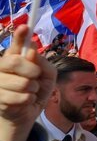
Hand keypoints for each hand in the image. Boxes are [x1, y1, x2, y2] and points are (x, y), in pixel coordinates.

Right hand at [0, 25, 56, 140]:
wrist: (27, 113)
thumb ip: (42, 63)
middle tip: (35, 77)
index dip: (19, 36)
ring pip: (22, 82)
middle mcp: (2, 68)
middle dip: (32, 70)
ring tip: (30, 92)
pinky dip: (29, 100)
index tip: (25, 27)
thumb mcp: (47, 75)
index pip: (15, 45)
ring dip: (33, 89)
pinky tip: (24, 101)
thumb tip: (31, 52)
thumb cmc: (36, 90)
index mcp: (14, 59)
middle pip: (14, 61)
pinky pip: (22, 97)